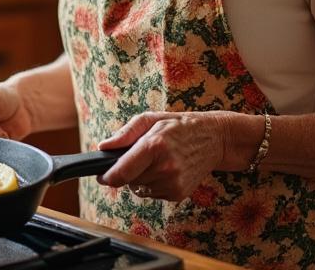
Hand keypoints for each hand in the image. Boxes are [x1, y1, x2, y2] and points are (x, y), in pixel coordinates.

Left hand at [95, 111, 230, 200]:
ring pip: (140, 189)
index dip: (107, 177)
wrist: (213, 139)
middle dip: (128, 171)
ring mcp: (173, 184)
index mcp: (154, 146)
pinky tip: (165, 170)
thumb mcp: (150, 119)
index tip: (101, 175)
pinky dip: (153, 184)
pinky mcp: (178, 194)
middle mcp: (165, 168)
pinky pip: (153, 194)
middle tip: (140, 156)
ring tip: (156, 161)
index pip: (122, 173)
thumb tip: (103, 147)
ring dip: (141, 178)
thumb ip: (124, 134)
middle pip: (129, 181)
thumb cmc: (178, 126)